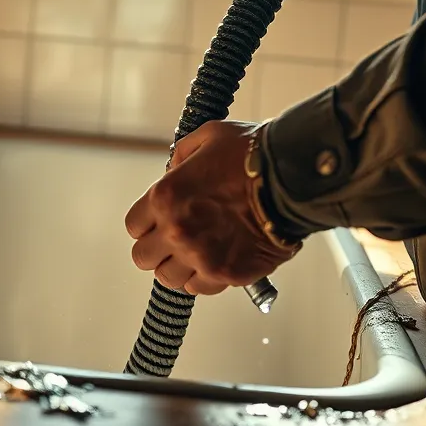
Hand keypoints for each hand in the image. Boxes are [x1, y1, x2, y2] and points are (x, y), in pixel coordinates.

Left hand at [124, 121, 298, 295]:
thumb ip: (182, 155)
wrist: (291, 178)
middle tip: (175, 237)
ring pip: (169, 279)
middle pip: (144, 258)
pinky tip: (214, 260)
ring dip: (178, 265)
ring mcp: (201, 257)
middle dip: (156, 247)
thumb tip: (174, 168)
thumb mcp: (208, 137)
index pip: (134, 226)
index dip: (147, 221)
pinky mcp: (226, 274)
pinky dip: (204, 277)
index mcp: (165, 197)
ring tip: (195, 251)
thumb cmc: (252, 155)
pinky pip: (200, 288)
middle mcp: (177, 231)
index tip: (160, 219)